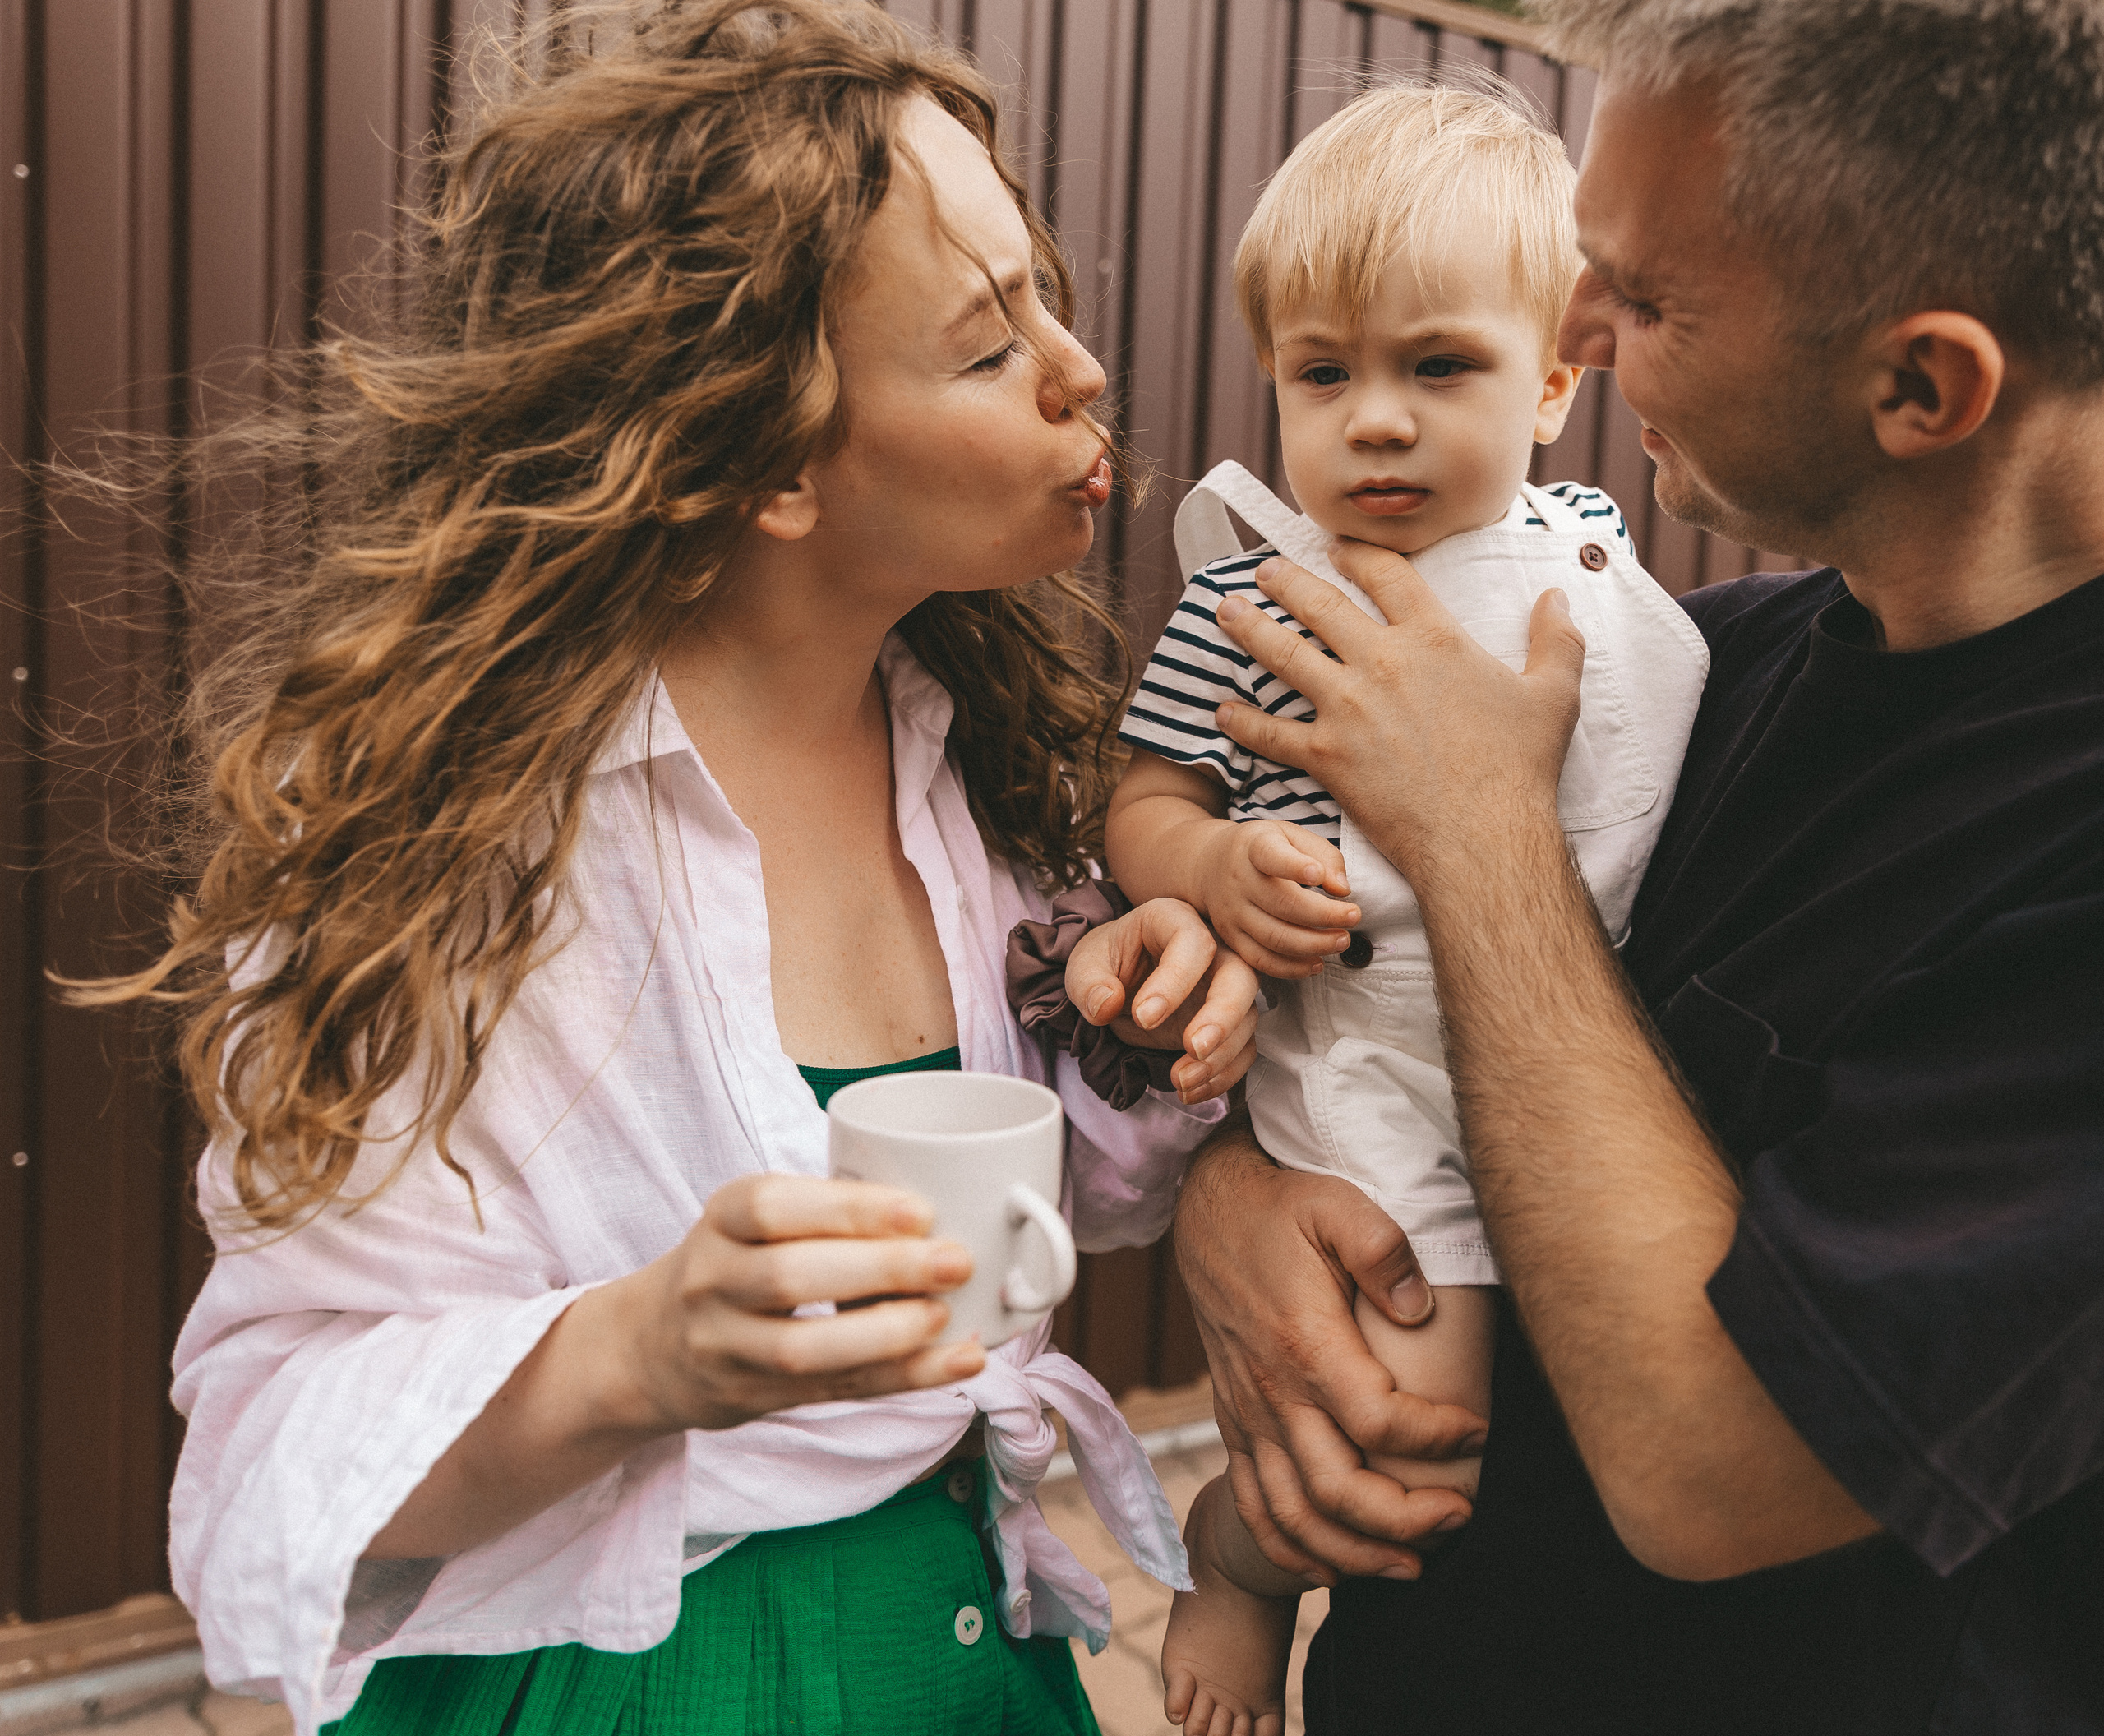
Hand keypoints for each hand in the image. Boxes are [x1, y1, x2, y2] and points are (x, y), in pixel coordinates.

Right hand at [598, 1174, 986, 1433]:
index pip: (773, 1206)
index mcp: (722, 1219)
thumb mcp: (754, 1221)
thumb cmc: (735, 1265)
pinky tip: (957, 1361)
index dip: (849, 1209)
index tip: (920, 1210)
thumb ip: (824, 1215)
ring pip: (804, 1348)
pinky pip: (835, 1390)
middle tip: (955, 1262)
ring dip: (887, 1335)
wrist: (651, 1347)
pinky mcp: (752, 1398)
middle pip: (790, 1277)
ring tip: (945, 1314)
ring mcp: (725, 1348)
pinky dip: (904, 1377)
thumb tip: (942, 1210)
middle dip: (882, 1269)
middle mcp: (712, 1282)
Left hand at [1064, 896, 1260, 1102]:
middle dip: (1222, 1017)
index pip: (1192, 941)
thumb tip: (1106, 1005)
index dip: (1175, 980)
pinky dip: (1223, 1075)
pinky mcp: (1227, 1024)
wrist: (1118, 984)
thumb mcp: (1084, 967)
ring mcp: (1224, 988)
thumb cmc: (1106, 964)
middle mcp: (1211, 950)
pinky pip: (1243, 1049)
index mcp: (1173, 921)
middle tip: (1194, 1048)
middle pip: (1241, 976)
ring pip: (1248, 1017)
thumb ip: (1089, 984)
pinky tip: (1192, 1089)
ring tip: (1180, 1081)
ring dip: (1220, 1056)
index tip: (1145, 1017)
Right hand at [1174, 1121, 1485, 1582]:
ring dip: (1353, 1554)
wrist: (1204, 1209)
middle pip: (1337, 1490)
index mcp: (1304, 1343)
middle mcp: (1271, 1391)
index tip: (1478, 1429)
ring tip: (1412, 1565)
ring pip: (1294, 1515)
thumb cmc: (1281, 1205)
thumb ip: (1382, 1249)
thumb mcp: (1336, 1203)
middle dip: (1404, 1521)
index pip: (1378, 1422)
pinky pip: (1253, 1504)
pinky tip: (1334, 1567)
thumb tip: (1419, 1310)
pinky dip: (1290, 1549)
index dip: (1436, 1437)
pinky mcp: (1234, 1419)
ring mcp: (1247, 1412)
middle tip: (1460, 1517)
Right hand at [1196, 818, 1357, 977]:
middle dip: (1323, 916)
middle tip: (1353, 917)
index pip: (1271, 856)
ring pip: (1274, 938)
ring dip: (1314, 945)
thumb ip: (1323, 854)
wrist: (1209, 866)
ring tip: (1342, 940)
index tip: (1318, 874)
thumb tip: (1342, 889)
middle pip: (1282, 904)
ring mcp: (1233, 914)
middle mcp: (1239, 882)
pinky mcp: (1233, 939)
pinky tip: (1317, 962)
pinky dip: (1293, 968)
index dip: (1294, 866)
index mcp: (1254, 848)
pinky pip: (1262, 961)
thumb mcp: (1290, 834)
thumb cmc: (1262, 849)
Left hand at [1213, 542, 1585, 888]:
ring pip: (1284, 655)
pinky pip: (1269, 733)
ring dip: (1249, 630)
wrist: (1483, 835)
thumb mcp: (1554, 695)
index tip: (1335, 545)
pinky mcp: (1325, 756)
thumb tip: (1558, 598)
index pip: (1387, 575)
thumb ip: (1557, 640)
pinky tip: (1221, 710)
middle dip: (1288, 582)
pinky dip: (1241, 721)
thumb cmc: (1520, 769)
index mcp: (1434, 638)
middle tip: (1265, 570)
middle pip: (1321, 606)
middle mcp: (1382, 662)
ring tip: (1225, 612)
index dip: (1357, 554)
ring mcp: (1348, 708)